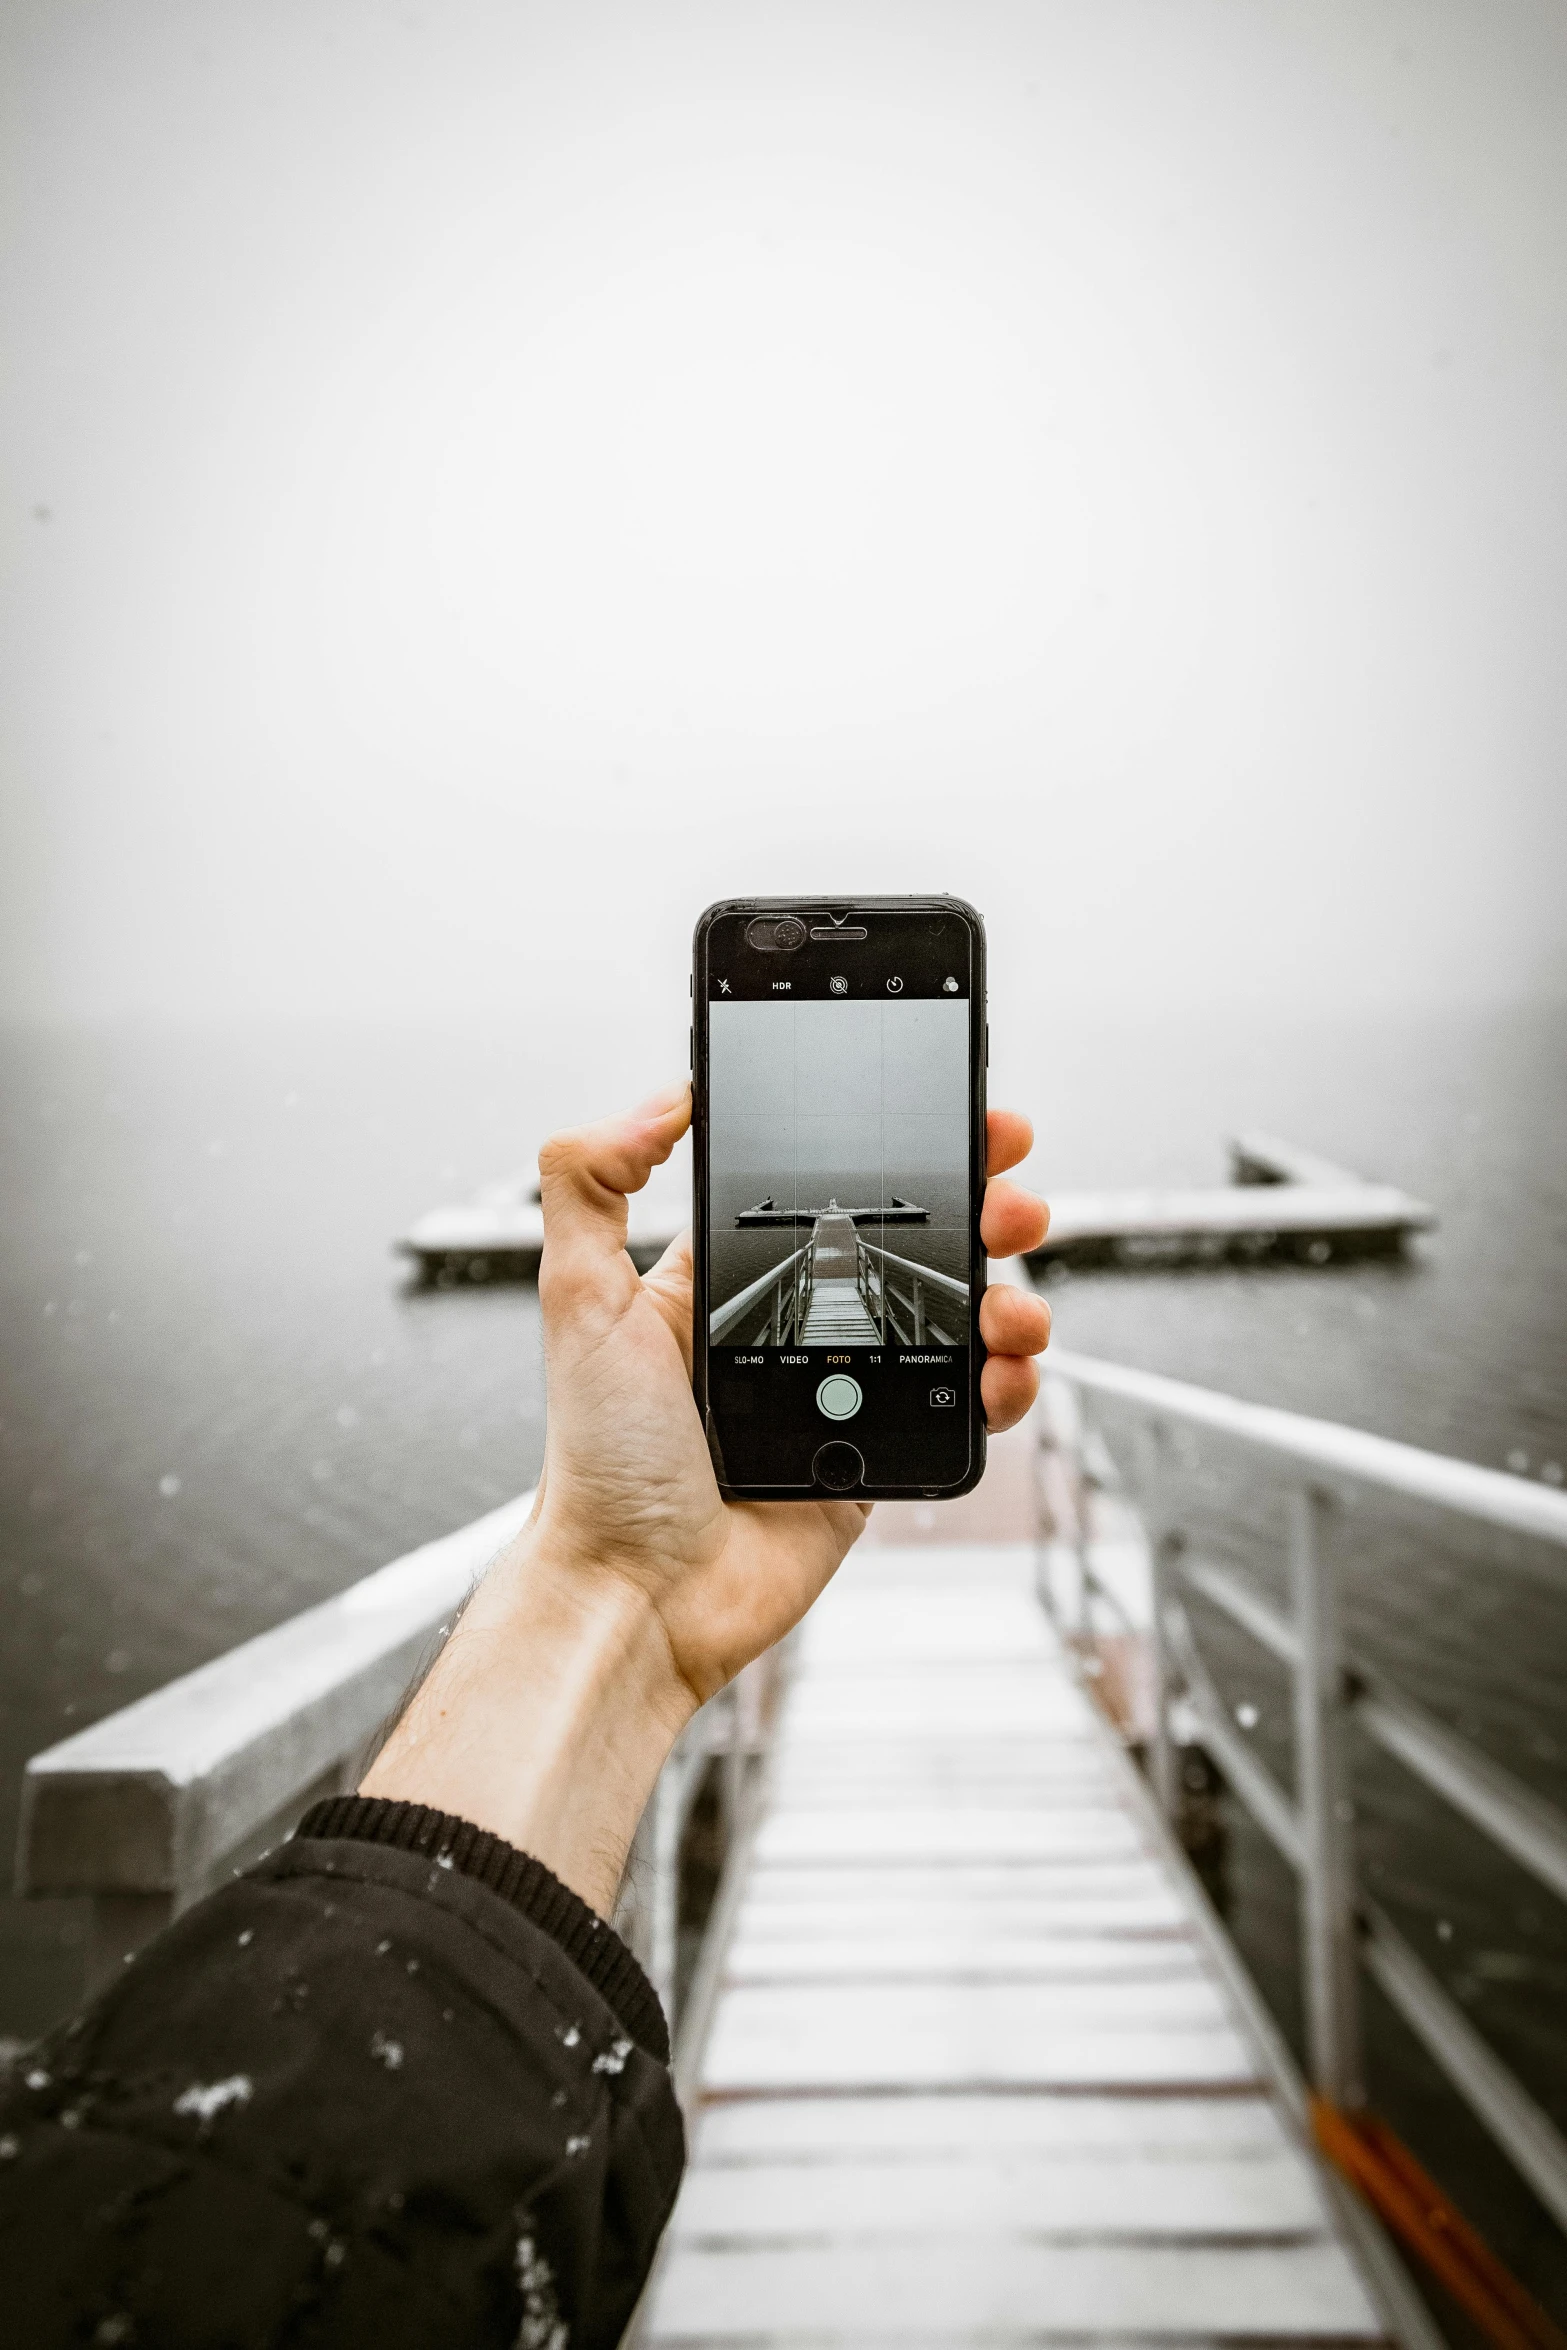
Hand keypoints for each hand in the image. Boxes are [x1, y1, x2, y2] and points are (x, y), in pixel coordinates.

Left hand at [363, 1085, 1049, 1913]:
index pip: (831, 1190)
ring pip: (954, 1321)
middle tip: (1012, 1201)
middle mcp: (795, 1325)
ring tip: (1008, 1303)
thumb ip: (592, 1183)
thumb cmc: (599, 1462)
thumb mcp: (577, 1299)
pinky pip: (965, 1407)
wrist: (640, 1592)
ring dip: (1006, 1296)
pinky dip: (1005, 1384)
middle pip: (915, 1245)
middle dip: (980, 1209)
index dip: (898, 1151)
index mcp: (730, 1279)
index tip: (951, 1115)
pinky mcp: (881, 1455)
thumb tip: (658, 1097)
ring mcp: (846, 1390)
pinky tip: (1002, 1372)